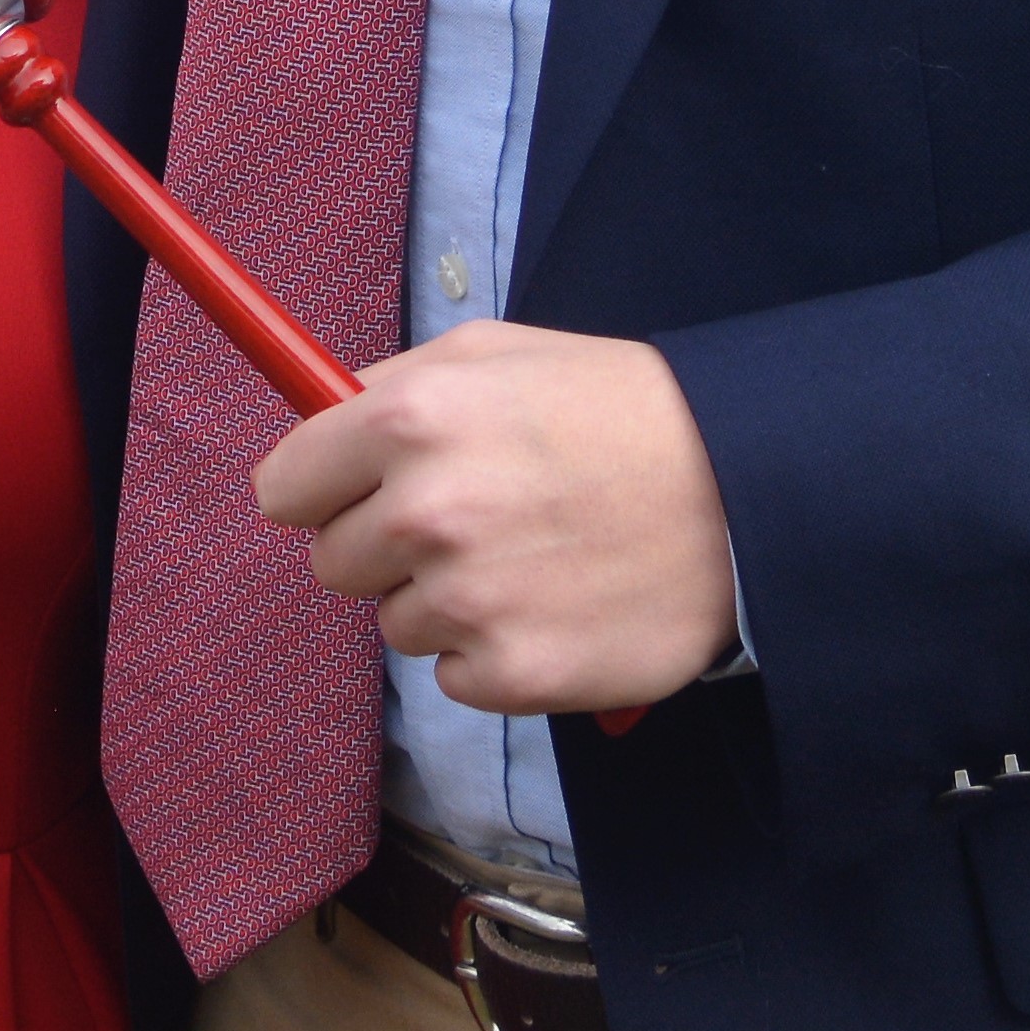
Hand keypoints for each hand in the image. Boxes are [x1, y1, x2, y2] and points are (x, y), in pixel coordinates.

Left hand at [253, 321, 734, 719]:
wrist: (746, 492)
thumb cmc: (618, 411)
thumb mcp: (496, 354)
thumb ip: (392, 385)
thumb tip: (314, 423)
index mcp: (409, 419)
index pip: (283, 489)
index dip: (321, 489)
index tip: (355, 492)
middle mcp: (426, 512)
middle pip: (332, 562)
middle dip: (386, 546)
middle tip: (475, 519)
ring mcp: (469, 601)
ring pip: (395, 623)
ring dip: (447, 600)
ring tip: (533, 556)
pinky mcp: (512, 674)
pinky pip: (453, 676)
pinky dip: (495, 651)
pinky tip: (556, 605)